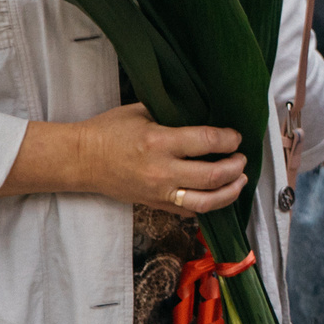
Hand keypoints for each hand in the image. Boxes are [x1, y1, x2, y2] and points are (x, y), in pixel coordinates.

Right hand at [59, 104, 245, 214]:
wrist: (81, 161)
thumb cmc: (109, 132)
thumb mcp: (142, 111)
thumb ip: (174, 115)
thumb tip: (205, 113)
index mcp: (159, 142)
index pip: (207, 142)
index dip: (229, 139)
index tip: (236, 137)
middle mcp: (162, 171)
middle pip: (213, 176)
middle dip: (237, 167)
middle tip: (242, 158)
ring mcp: (159, 193)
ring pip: (206, 202)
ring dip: (230, 192)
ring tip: (240, 180)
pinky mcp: (155, 205)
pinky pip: (190, 211)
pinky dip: (209, 205)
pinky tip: (218, 194)